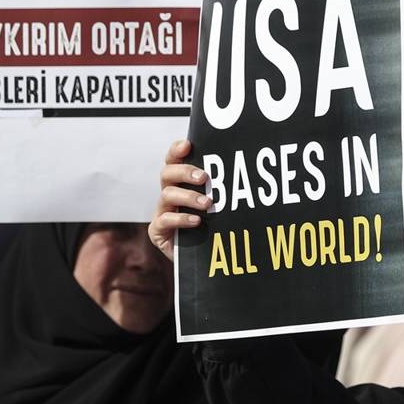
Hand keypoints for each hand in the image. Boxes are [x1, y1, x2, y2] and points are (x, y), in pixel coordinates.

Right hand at [148, 139, 212, 260]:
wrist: (207, 258)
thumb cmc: (215, 227)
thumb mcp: (221, 205)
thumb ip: (224, 189)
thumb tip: (245, 168)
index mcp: (181, 183)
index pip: (174, 160)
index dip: (177, 150)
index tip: (188, 145)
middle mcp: (169, 194)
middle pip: (167, 173)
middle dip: (185, 172)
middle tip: (204, 177)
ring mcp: (162, 211)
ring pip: (166, 195)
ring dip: (188, 197)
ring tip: (207, 204)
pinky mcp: (158, 231)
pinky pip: (164, 220)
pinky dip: (181, 219)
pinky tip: (197, 221)